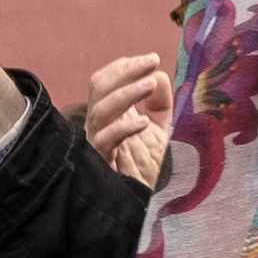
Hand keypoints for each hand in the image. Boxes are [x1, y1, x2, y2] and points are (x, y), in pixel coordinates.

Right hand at [83, 53, 171, 186]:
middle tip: (152, 62)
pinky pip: (106, 140)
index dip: (124, 66)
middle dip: (125, 71)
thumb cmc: (144, 164)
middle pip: (98, 87)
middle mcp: (98, 123)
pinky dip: (124, 128)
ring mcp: (96, 141)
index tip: (150, 60)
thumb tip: (160, 76)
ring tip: (150, 84)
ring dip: (126, 93)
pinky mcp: (101, 161)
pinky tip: (144, 122)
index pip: (105, 80)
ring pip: (100, 109)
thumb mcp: (159, 127)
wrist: (137, 198)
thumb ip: (160, 102)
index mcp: (108, 113)